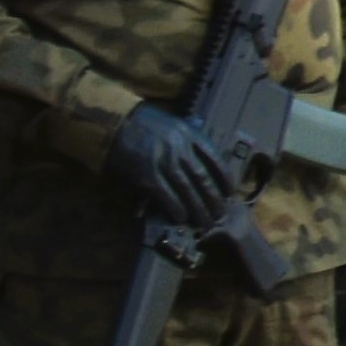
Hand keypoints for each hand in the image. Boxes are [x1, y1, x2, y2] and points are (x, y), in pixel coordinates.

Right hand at [107, 102, 248, 232]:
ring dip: (199, 208)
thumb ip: (188, 142)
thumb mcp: (173, 126)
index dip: (225, 177)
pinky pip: (167, 196)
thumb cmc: (144, 124)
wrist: (114, 122)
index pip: (215, 158)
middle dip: (214, 199)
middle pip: (203, 178)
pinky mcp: (148, 175)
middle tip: (220, 214)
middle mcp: (180, 148)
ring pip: (188, 190)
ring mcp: (164, 162)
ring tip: (206, 222)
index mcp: (190, 134)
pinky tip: (181, 218)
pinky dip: (176, 208)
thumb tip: (203, 166)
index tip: (230, 191)